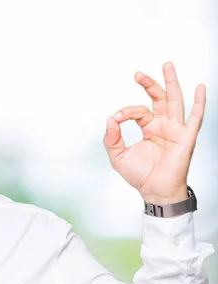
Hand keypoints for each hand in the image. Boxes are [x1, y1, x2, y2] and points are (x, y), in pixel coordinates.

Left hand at [103, 62, 205, 204]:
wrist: (154, 191)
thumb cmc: (139, 175)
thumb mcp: (118, 156)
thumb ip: (111, 138)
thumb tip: (110, 118)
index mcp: (149, 128)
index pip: (138, 111)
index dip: (126, 112)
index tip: (116, 118)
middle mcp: (163, 125)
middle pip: (158, 98)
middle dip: (149, 84)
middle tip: (137, 73)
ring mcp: (176, 129)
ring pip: (175, 101)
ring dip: (171, 83)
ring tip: (167, 65)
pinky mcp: (186, 137)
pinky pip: (195, 117)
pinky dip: (199, 102)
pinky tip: (199, 87)